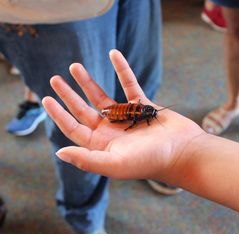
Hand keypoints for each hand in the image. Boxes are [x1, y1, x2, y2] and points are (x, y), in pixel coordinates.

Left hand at [42, 49, 204, 180]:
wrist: (183, 152)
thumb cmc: (151, 162)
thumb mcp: (116, 164)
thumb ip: (87, 160)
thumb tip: (59, 152)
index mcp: (103, 145)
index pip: (74, 128)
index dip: (59, 114)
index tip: (46, 99)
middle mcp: (112, 131)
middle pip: (85, 110)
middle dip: (69, 95)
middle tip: (55, 80)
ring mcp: (128, 117)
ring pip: (103, 97)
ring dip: (89, 82)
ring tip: (75, 67)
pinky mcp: (144, 105)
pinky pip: (130, 84)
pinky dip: (122, 70)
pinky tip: (114, 55)